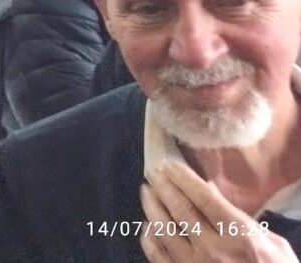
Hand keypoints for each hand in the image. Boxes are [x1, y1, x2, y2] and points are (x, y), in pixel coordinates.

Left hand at [139, 162, 297, 262]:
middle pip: (180, 210)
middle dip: (164, 187)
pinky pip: (159, 257)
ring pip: (164, 230)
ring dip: (152, 208)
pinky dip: (149, 240)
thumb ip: (240, 216)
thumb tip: (210, 188)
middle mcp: (214, 249)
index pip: (203, 198)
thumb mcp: (271, 242)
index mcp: (239, 235)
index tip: (169, 165)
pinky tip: (146, 227)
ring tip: (146, 192)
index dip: (183, 178)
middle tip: (153, 172)